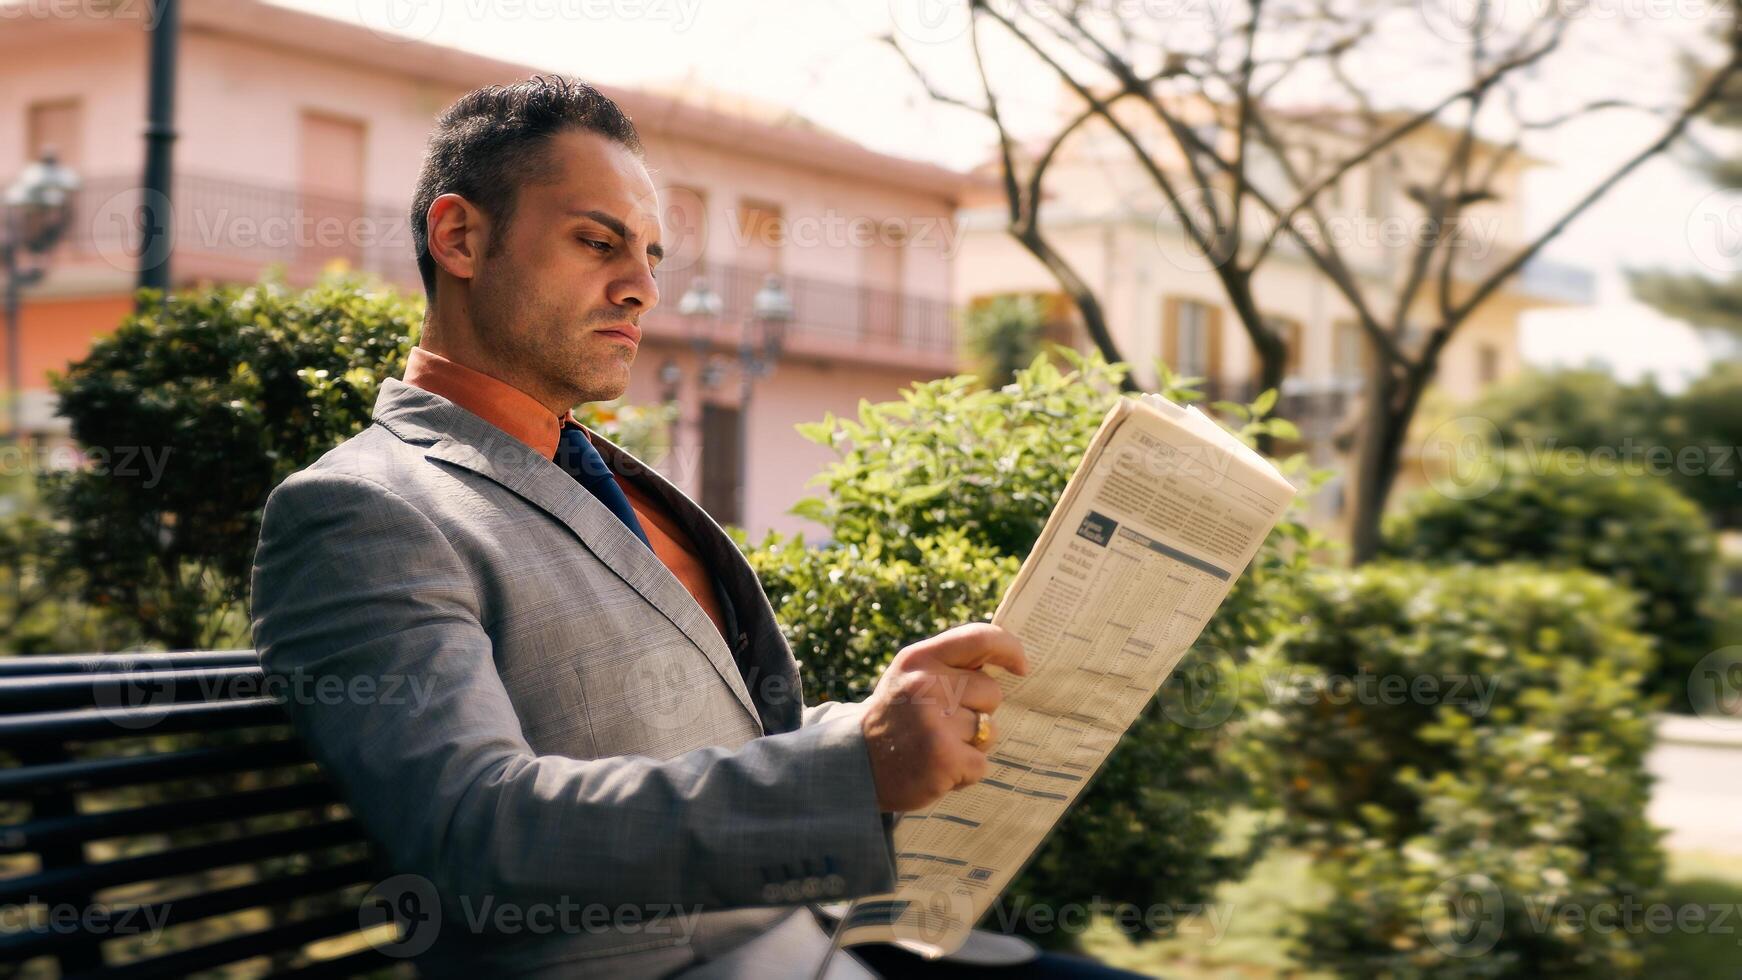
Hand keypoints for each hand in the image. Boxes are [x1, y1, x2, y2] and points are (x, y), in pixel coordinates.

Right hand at [859, 623, 1028, 812]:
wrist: (853, 766)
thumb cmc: (895, 717)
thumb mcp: (911, 676)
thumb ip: (950, 664)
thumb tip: (1008, 658)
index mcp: (919, 659)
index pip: (979, 638)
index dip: (1009, 649)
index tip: (1022, 666)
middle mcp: (926, 685)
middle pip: (991, 692)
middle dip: (978, 711)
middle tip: (942, 724)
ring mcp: (935, 722)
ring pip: (989, 730)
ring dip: (970, 745)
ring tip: (935, 747)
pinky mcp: (944, 758)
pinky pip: (981, 763)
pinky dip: (965, 773)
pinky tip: (936, 769)